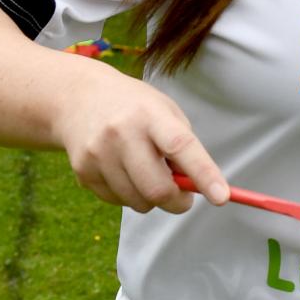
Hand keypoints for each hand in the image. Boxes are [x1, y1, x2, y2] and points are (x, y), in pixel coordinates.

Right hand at [51, 60, 227, 213]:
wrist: (78, 97)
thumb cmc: (134, 107)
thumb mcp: (164, 112)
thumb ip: (184, 147)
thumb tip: (197, 188)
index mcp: (150, 114)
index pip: (181, 147)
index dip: (204, 174)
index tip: (221, 197)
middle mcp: (122, 132)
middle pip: (157, 188)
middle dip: (178, 202)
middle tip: (184, 198)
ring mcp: (99, 153)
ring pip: (138, 201)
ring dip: (151, 198)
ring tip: (146, 173)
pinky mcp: (83, 171)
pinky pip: (117, 201)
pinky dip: (128, 195)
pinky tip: (122, 171)